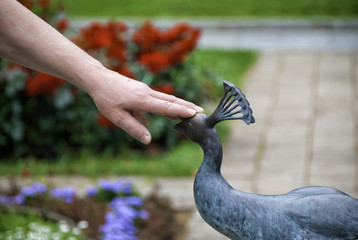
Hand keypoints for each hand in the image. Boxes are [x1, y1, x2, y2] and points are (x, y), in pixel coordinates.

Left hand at [88, 70, 202, 143]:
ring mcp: (146, 90)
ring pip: (167, 97)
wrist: (99, 79)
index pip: (166, 106)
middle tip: (201, 111)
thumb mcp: (117, 117)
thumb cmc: (106, 99)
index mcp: (142, 100)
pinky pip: (161, 97)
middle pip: (171, 100)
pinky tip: (173, 108)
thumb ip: (133, 129)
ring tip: (193, 110)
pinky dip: (171, 102)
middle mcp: (147, 93)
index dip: (181, 110)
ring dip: (181, 103)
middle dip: (187, 106)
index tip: (195, 113)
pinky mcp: (143, 89)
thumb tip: (148, 140)